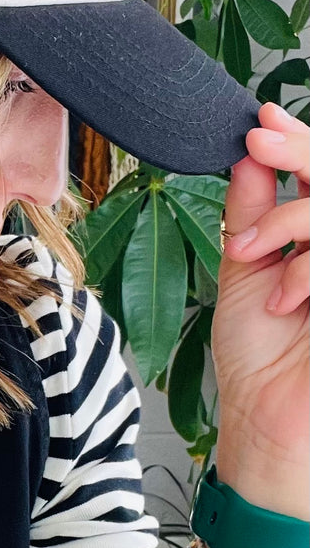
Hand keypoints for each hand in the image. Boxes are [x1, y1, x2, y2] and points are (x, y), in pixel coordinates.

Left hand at [213, 101, 308, 486]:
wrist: (269, 427)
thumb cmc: (259, 361)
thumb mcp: (244, 273)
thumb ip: (252, 213)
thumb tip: (249, 154)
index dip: (298, 143)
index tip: (260, 121)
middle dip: (303, 151)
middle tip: (262, 139)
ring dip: (292, 220)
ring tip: (255, 254)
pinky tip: (287, 298)